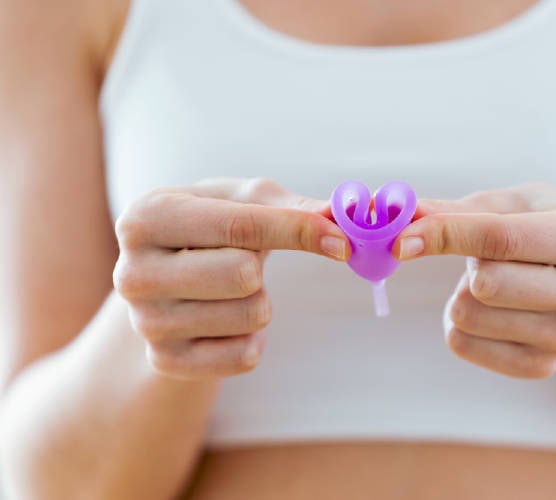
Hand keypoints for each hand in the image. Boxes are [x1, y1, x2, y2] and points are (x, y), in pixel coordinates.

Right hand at [113, 178, 350, 379]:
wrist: (164, 282)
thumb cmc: (210, 229)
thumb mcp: (241, 203)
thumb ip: (293, 208)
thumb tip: (341, 219)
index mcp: (146, 218)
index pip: (240, 226)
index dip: (298, 230)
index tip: (342, 241)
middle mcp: (132, 273)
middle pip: (243, 274)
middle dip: (262, 269)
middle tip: (244, 263)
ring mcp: (144, 323)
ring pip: (251, 315)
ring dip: (259, 302)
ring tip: (228, 291)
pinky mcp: (165, 363)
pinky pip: (246, 355)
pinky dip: (254, 338)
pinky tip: (225, 321)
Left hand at [392, 184, 555, 378]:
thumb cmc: (538, 229)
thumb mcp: (508, 206)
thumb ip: (454, 211)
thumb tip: (400, 214)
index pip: (502, 238)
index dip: (446, 234)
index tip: (403, 239)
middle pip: (487, 285)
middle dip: (466, 266)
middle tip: (480, 258)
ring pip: (471, 316)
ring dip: (462, 295)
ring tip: (491, 282)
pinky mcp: (545, 366)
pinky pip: (465, 345)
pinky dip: (460, 325)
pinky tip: (487, 310)